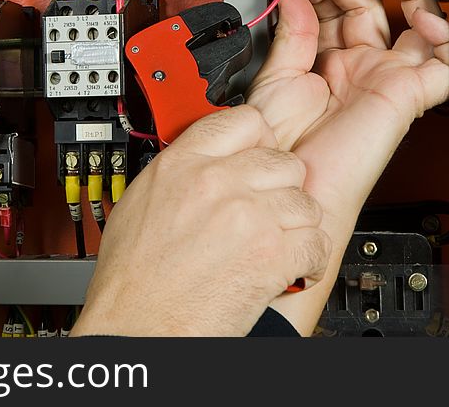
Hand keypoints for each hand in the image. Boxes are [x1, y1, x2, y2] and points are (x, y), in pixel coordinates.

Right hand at [71, 105, 330, 336]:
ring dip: (296, 226)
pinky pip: (316, 241)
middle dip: (281, 188)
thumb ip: (181, 172)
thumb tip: (206, 162)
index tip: (259, 155)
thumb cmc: (132, 278)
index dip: (259, 140)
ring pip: (305, 201)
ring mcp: (247, 216)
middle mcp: (216, 182)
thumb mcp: (141, 201)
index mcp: (182, 164)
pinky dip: (308, 259)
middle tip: (268, 210)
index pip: (244, 120)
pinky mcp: (271, 254)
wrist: (137, 326)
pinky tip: (288, 267)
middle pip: (283, 160)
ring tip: (278, 243)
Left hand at [246, 0, 448, 333]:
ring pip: (412, 21)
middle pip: (370, 6)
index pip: (337, 9)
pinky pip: (443, 61)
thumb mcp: (277, 78)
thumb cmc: (279, 151)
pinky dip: (440, 33)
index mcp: (328, 65)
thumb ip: (292, 35)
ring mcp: (384, 79)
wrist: (290, 190)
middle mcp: (358, 69)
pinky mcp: (407, 96)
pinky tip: (416, 17)